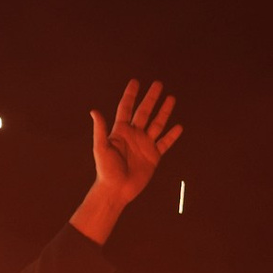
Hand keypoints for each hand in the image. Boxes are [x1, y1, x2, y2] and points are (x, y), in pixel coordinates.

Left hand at [74, 78, 182, 242]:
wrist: (117, 190)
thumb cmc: (106, 170)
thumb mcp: (101, 148)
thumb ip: (100, 129)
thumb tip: (94, 111)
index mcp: (121, 131)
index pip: (126, 108)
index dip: (131, 95)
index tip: (135, 82)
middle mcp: (134, 135)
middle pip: (145, 112)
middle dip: (151, 98)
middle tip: (158, 84)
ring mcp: (145, 145)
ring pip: (157, 124)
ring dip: (164, 111)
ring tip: (171, 98)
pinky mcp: (153, 156)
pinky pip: (165, 143)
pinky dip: (172, 135)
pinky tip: (178, 127)